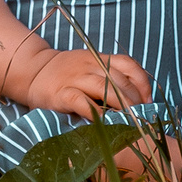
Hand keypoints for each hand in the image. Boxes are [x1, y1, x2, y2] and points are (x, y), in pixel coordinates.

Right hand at [22, 49, 152, 120]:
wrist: (33, 72)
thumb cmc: (67, 75)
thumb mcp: (90, 69)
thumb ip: (109, 79)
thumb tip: (137, 101)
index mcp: (99, 59)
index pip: (128, 64)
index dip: (142, 82)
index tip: (148, 100)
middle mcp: (90, 65)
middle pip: (119, 78)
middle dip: (135, 98)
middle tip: (142, 115)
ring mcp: (75, 78)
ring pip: (104, 87)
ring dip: (121, 104)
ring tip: (131, 119)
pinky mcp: (61, 94)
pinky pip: (81, 101)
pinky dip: (95, 112)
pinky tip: (105, 122)